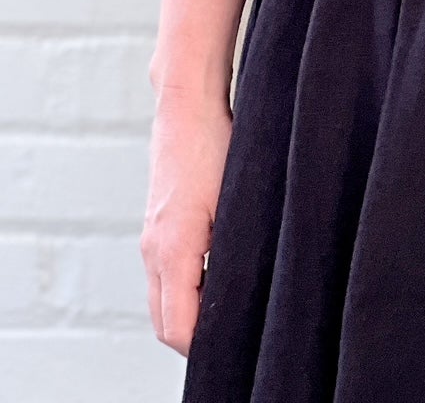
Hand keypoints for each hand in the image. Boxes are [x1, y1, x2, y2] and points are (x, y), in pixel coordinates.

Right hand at [141, 87, 233, 355]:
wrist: (187, 106)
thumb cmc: (214, 145)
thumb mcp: (235, 201)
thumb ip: (234, 254)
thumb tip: (246, 293)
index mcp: (172, 251)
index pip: (177, 328)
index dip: (204, 347)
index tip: (235, 346)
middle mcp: (153, 251)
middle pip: (164, 322)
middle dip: (195, 339)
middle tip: (235, 338)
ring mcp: (151, 240)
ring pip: (162, 301)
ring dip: (189, 313)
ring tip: (229, 313)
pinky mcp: (156, 228)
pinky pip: (164, 277)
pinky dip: (184, 290)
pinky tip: (215, 280)